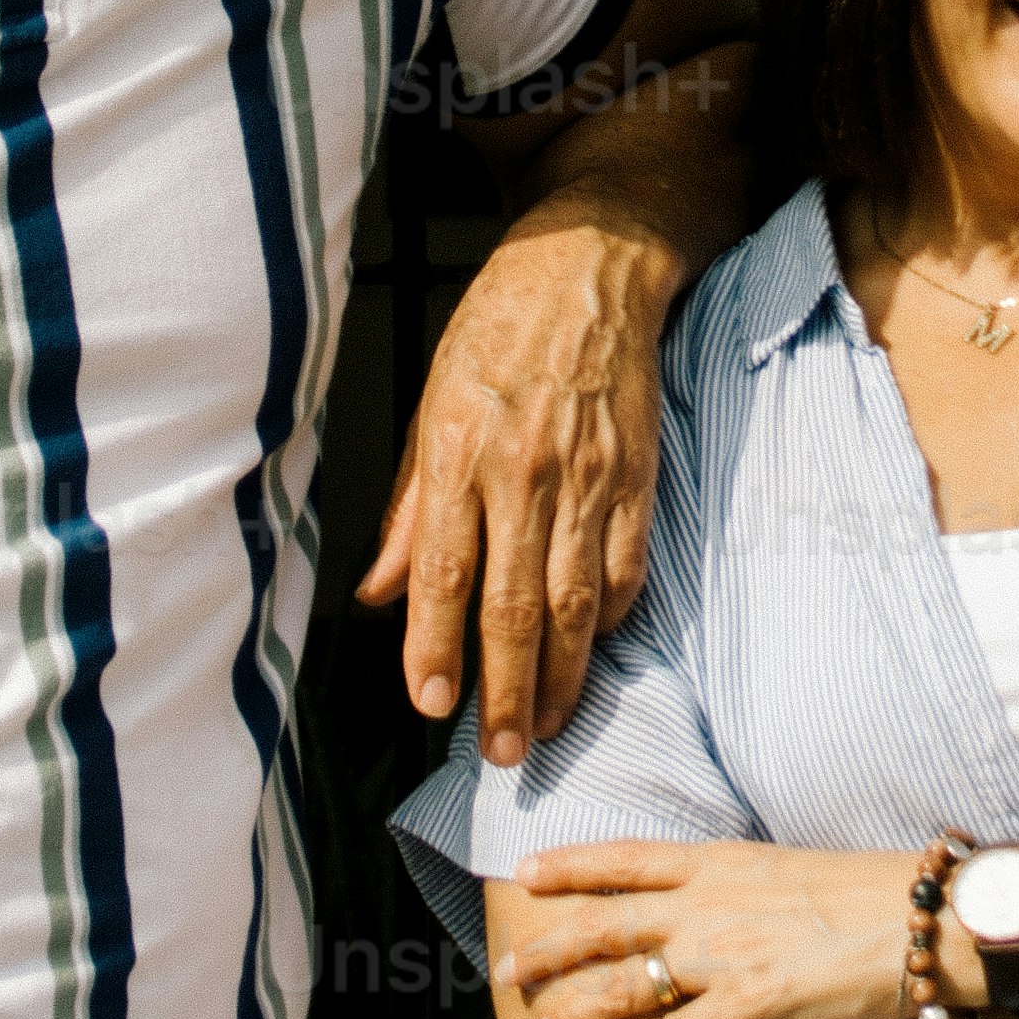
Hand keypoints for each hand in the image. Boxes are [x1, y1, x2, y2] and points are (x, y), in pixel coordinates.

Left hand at [357, 218, 670, 766]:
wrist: (592, 266)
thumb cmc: (499, 329)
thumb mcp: (429, 404)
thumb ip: (408, 508)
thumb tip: (381, 591)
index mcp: (458, 453)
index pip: (444, 574)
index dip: (437, 648)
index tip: (432, 704)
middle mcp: (523, 472)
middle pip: (513, 606)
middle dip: (507, 691)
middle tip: (502, 752)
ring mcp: (586, 478)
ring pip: (575, 603)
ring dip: (564, 676)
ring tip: (549, 726)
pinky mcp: (637, 476)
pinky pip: (625, 567)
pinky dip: (609, 618)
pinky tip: (594, 650)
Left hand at [498, 837, 927, 1018]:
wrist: (937, 916)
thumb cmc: (879, 895)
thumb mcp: (793, 872)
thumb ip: (743, 886)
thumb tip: (715, 899)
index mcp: (724, 861)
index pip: (629, 858)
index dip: (572, 867)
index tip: (526, 875)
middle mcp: (715, 901)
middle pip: (609, 923)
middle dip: (550, 950)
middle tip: (504, 975)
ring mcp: (734, 950)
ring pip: (630, 981)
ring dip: (580, 1012)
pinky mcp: (764, 999)